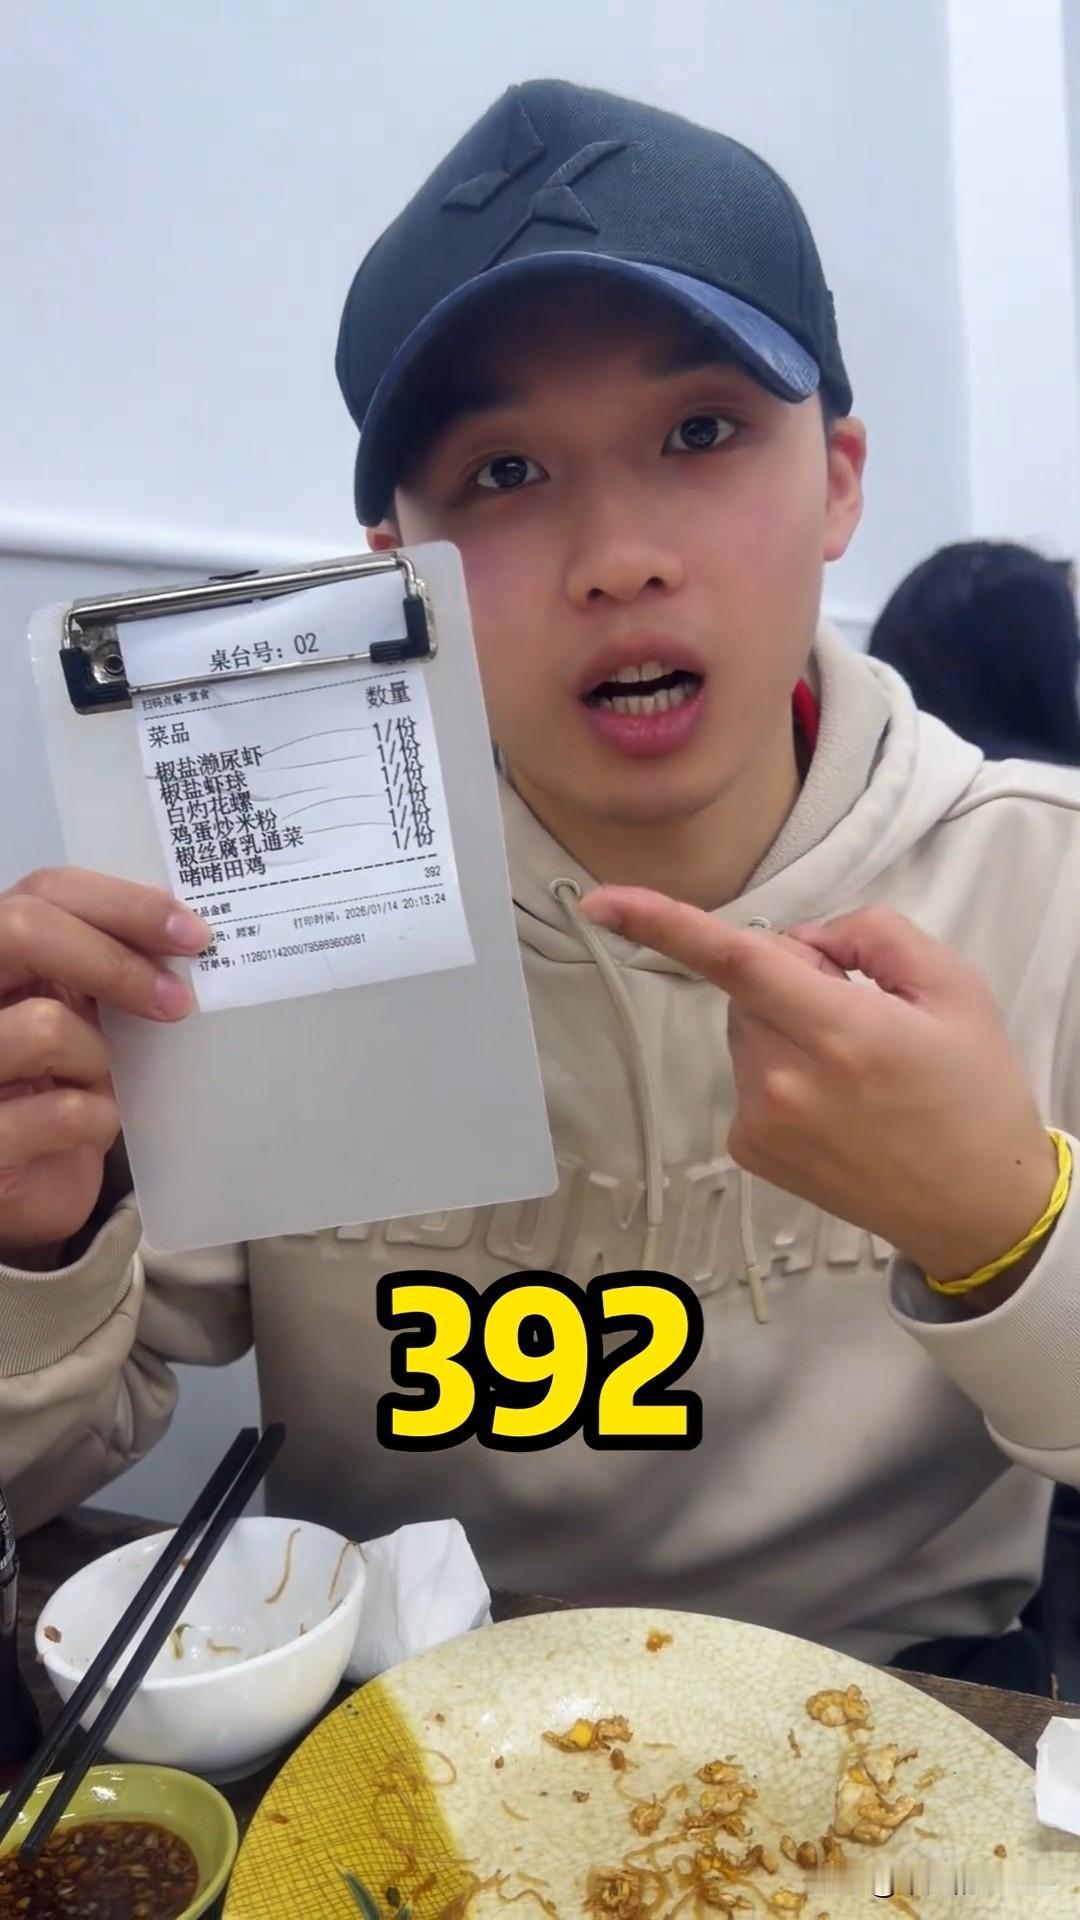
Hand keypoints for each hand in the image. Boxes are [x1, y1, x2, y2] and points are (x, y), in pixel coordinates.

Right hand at [0, 869, 208, 1262]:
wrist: (26, 1181)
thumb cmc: (54, 1083)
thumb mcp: (74, 1011)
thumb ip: (103, 965)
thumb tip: (184, 932)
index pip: (44, 890)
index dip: (123, 904)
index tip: (191, 934)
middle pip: (22, 929)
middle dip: (114, 962)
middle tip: (177, 1001)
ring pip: (45, 1026)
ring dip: (97, 1059)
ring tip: (94, 1081)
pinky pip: (61, 1112)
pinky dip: (98, 1122)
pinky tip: (92, 1128)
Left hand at [579, 890, 1057, 1286]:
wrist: (977, 1208)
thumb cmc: (973, 1094)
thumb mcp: (953, 987)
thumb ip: (873, 934)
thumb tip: (803, 940)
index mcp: (840, 1031)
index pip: (735, 962)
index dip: (661, 925)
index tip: (599, 902)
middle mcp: (786, 1081)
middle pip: (749, 990)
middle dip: (792, 983)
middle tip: (866, 1019)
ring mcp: (760, 1123)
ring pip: (746, 1033)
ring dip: (785, 1031)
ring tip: (858, 1072)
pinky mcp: (750, 1150)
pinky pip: (748, 1077)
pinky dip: (782, 1074)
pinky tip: (837, 1106)